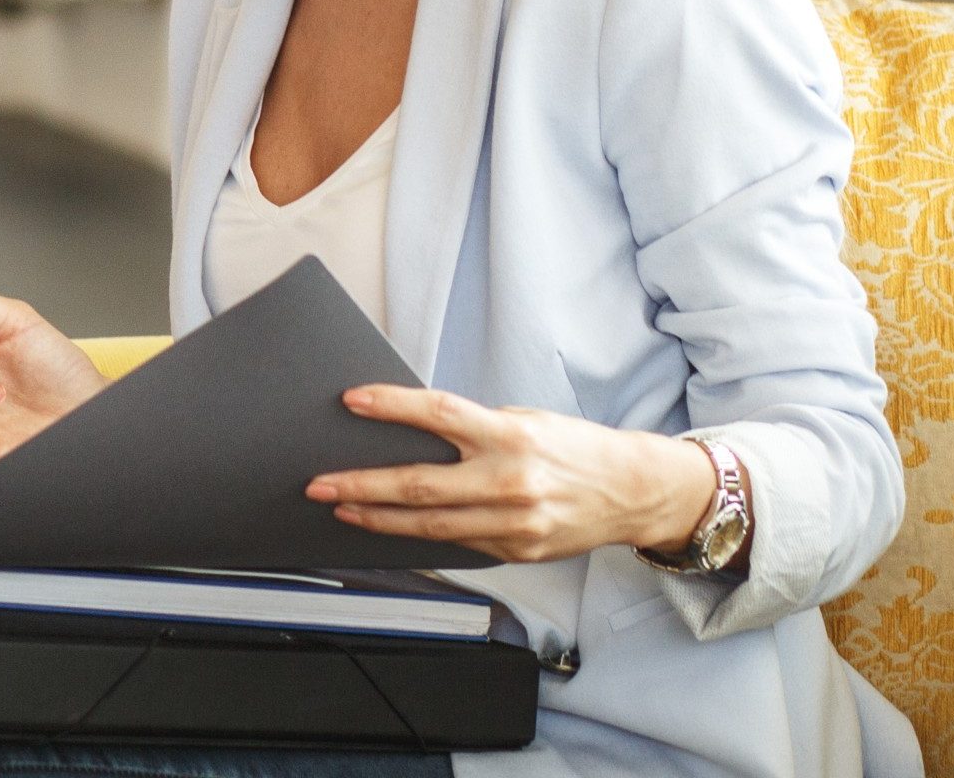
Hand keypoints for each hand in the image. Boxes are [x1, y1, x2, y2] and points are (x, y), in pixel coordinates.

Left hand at [305, 385, 721, 563]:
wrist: (632, 491)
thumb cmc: (575, 448)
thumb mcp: (525, 421)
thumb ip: (474, 429)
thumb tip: (413, 432)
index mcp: (510, 437)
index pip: (437, 414)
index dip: (390, 406)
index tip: (352, 400)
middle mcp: (509, 482)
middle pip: (419, 485)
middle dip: (361, 485)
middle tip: (320, 483)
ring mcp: (513, 524)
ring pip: (429, 526)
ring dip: (378, 519)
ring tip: (343, 508)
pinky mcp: (516, 553)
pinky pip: (457, 544)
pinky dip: (419, 537)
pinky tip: (391, 529)